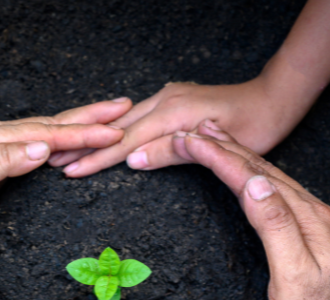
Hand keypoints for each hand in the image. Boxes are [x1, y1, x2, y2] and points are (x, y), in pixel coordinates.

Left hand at [0, 98, 131, 236]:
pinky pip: (33, 142)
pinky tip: (61, 141)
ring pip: (44, 130)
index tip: (115, 131)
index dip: (85, 134)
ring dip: (77, 124)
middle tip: (123, 108)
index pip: (49, 134)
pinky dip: (56, 138)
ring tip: (104, 119)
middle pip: (52, 122)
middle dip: (90, 116)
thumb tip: (43, 148)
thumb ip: (2, 162)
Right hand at [48, 80, 276, 176]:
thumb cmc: (254, 126)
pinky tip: (104, 137)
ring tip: (70, 151)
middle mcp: (165, 100)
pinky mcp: (174, 101)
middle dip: (85, 146)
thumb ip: (172, 152)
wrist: (274, 99)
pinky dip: (117, 130)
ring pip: (125, 121)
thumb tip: (132, 161)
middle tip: (54, 162)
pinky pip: (138, 117)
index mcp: (172, 112)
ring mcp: (168, 97)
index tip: (71, 171)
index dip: (96, 159)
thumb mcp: (216, 146)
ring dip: (97, 138)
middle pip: (117, 128)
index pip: (125, 141)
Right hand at [173, 130, 329, 299]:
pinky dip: (250, 177)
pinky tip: (245, 176)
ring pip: (267, 177)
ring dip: (236, 156)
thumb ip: (276, 227)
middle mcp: (312, 211)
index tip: (187, 140)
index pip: (252, 176)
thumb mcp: (295, 277)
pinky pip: (274, 193)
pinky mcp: (309, 234)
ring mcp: (313, 221)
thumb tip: (255, 183)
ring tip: (211, 139)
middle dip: (221, 147)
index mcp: (305, 218)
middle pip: (260, 169)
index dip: (217, 156)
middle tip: (188, 133)